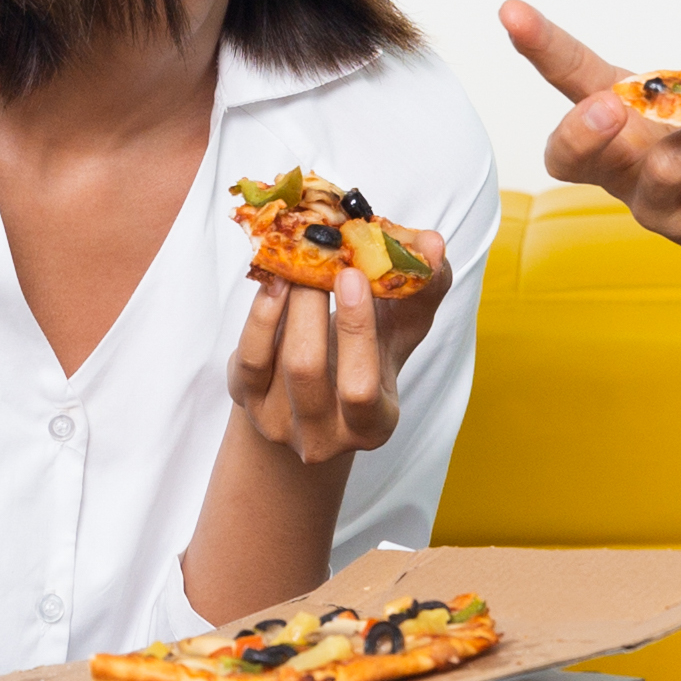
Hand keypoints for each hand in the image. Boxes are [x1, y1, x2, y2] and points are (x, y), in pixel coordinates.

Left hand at [224, 265, 435, 470]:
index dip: (356, 331)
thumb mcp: (400, 330)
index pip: (362, 390)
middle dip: (312, 306)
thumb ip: (424, 290)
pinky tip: (275, 282)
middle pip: (309, 370)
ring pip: (278, 360)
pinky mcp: (247, 402)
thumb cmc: (368, 355)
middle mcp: (322, 436)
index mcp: (372, 425)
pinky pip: (251, 356)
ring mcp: (279, 423)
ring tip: (299, 262)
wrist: (318, 388)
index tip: (354, 275)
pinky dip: (262, 314)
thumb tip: (433, 245)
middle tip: (317, 256)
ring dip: (289, 303)